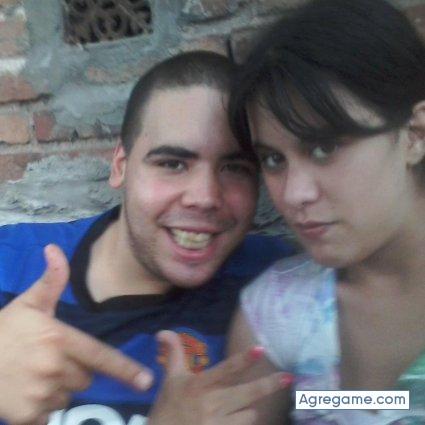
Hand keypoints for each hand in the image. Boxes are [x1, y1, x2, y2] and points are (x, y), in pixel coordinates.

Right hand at [0, 244, 152, 424]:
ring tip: (35, 375)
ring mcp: (40, 393)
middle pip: (85, 377)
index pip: (100, 355)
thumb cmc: (4, 329)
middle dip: (75, 371)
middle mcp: (54, 367)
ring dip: (58, 389)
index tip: (146, 381)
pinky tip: (26, 393)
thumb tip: (54, 248)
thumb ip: (51, 279)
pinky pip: (49, 415)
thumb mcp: (30, 302)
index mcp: (60, 339)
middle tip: (50, 361)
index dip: (125, 369)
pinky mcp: (26, 415)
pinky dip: (42, 408)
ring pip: (68, 396)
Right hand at [148, 330, 291, 424]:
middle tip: (287, 377)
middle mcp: (213, 404)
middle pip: (247, 393)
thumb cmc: (168, 407)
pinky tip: (236, 419)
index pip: (226, 370)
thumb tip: (163, 331)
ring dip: (249, 408)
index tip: (260, 349)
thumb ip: (174, 353)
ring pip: (249, 413)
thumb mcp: (171, 378)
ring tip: (235, 407)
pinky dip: (244, 421)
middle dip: (268, 385)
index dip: (244, 359)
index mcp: (201, 386)